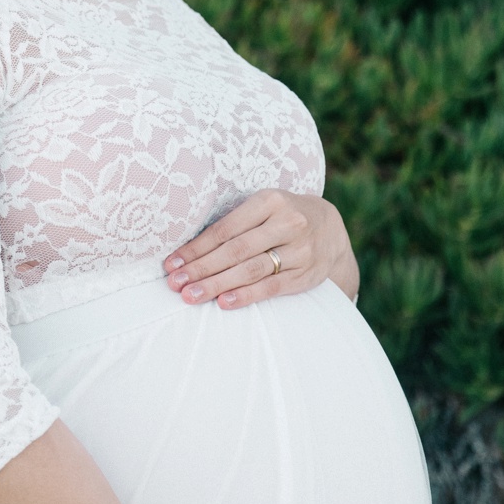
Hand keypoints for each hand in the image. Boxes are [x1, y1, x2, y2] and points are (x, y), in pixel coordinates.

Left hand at [165, 190, 360, 309]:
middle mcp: (288, 222)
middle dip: (201, 269)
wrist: (331, 229)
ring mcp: (300, 249)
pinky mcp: (306, 273)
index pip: (226, 228)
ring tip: (191, 296)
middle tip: (175, 284)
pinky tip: (224, 303)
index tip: (172, 263)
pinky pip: (272, 287)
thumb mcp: (264, 208)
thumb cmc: (282, 218)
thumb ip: (234, 224)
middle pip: (236, 250)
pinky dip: (246, 295)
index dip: (197, 248)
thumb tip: (188, 251)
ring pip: (251, 269)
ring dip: (217, 284)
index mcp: (271, 200)